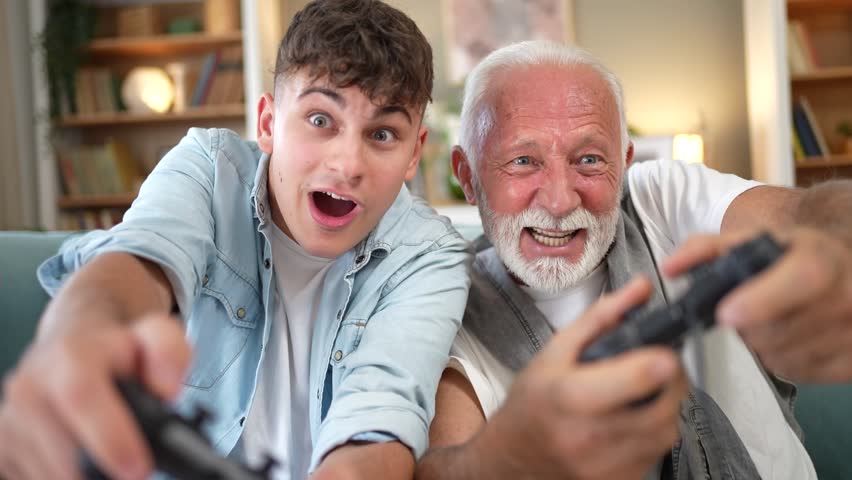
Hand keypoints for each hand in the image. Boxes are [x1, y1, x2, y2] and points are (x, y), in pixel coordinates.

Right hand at [0, 314, 190, 479]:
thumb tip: (166, 389)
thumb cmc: (119, 351)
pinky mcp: (1, 444)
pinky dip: (65, 475)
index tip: (139, 468)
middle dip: (103, 471)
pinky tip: (82, 459)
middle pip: (65, 452)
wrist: (75, 345)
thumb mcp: (157, 337)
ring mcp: (10, 417)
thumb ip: (170, 353)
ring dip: (85, 477)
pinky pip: (35, 477)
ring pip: (50, 473)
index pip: (81, 395)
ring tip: (109, 455)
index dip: (111, 438)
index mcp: (70, 355)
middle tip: (132, 470)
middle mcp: (30, 384)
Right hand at [479, 278, 686, 479]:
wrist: (512, 456)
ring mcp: (605, 466)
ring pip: (666, 432)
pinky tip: (632, 419)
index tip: (667, 351)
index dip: (662, 360)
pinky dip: (653, 432)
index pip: (638, 378)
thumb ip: (602, 317)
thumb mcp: (556, 350)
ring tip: (642, 392)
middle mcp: (590, 436)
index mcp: (571, 396)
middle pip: (663, 408)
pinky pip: (656, 453)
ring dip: (665, 407)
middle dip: (673, 382)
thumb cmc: (532, 403)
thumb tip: (640, 290)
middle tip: (662, 366)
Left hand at [664, 228, 851, 381]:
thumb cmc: (794, 257)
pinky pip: (798, 373)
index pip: (800, 279)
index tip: (726, 314)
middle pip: (777, 329)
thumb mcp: (755, 240)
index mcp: (821, 258)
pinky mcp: (851, 365)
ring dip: (762, 345)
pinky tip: (786, 337)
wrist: (845, 273)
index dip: (761, 300)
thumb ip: (707, 249)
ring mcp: (851, 334)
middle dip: (747, 325)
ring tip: (769, 320)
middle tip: (744, 309)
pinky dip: (782, 360)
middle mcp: (845, 296)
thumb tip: (671, 268)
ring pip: (783, 356)